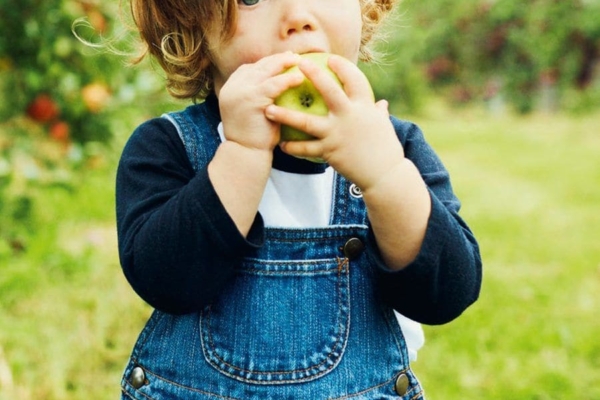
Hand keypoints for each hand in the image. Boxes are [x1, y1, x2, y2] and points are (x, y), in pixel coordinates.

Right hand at [217, 52, 302, 153]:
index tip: (283, 60)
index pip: (250, 69)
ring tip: (300, 61)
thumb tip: (276, 86)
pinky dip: (287, 79)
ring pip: (266, 70)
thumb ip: (257, 97)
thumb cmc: (254, 138)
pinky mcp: (251, 98)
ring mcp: (240, 91)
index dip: (267, 63)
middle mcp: (233, 86)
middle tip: (295, 57)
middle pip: (258, 66)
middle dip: (277, 59)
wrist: (245, 153)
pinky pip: (273, 84)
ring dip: (284, 62)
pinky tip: (300, 78)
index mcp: (230, 88)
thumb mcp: (251, 112)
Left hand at [265, 55, 404, 191]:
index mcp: (365, 106)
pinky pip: (306, 149)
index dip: (343, 67)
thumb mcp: (384, 127)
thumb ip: (379, 113)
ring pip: (306, 122)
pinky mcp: (330, 151)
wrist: (384, 175)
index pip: (354, 79)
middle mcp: (350, 116)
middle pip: (329, 90)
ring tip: (268, 110)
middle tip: (298, 64)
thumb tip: (382, 104)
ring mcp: (338, 133)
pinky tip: (282, 145)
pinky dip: (293, 148)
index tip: (331, 59)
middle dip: (314, 74)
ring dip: (285, 115)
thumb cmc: (386, 150)